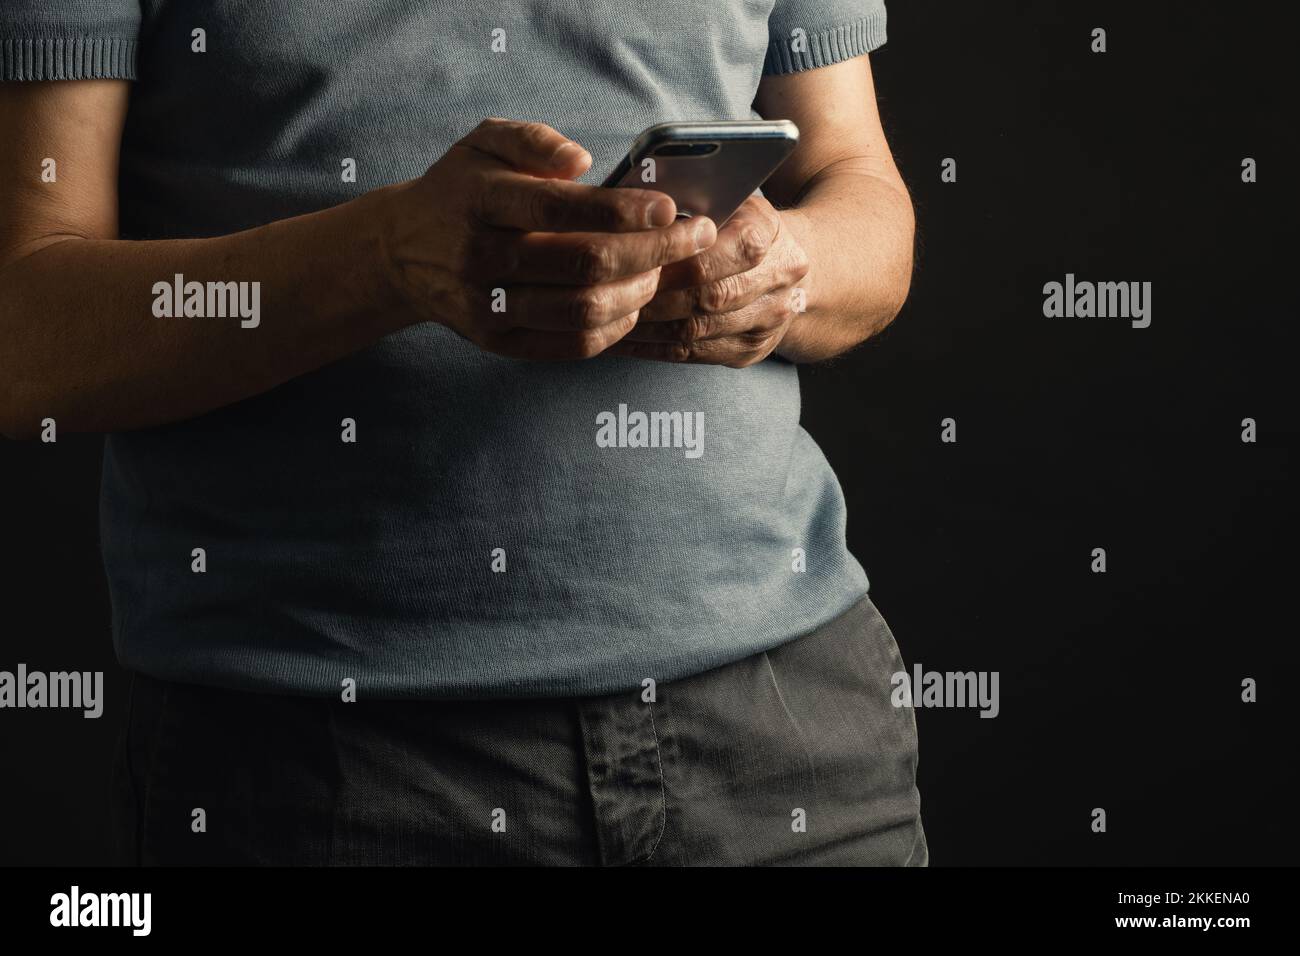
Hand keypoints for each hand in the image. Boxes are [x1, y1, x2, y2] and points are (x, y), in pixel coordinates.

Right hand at [377, 118, 716, 360]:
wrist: (402, 251)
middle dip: (654, 252)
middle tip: (694, 238)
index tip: (670, 207)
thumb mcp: (485, 142)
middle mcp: (482, 257)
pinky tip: (634, 303)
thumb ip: (534, 140)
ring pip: (583, 311)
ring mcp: (488, 306)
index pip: (563, 209)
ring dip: (639, 292)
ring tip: (665, 271)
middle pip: (585, 265)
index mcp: (482, 200)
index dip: (624, 211)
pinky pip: (570, 345)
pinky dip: (614, 329)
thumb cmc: (462, 189)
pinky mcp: (498, 342)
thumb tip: (582, 160)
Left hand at [607, 195, 809, 366]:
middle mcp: (776, 281)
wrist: (790, 265)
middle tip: (609, 296)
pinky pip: (695, 356)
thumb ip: (686, 204)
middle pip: (706, 298)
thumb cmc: (740, 224)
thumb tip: (630, 206)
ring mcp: (767, 322)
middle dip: (653, 299)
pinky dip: (654, 349)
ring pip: (698, 333)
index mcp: (766, 235)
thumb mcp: (722, 198)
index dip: (671, 264)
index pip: (714, 255)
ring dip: (648, 329)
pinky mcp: (750, 351)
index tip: (631, 263)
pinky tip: (625, 339)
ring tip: (609, 318)